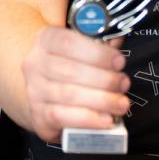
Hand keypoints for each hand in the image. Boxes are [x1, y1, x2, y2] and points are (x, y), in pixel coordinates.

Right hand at [21, 27, 129, 143]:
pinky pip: (63, 117)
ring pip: (69, 95)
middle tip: (124, 84)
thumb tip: (118, 43)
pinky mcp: (38, 116)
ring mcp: (34, 92)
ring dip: (101, 100)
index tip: (119, 61)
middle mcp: (35, 64)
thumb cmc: (71, 70)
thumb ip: (101, 45)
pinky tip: (106, 119)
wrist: (47, 98)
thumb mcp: (83, 50)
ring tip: (121, 103)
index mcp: (45, 41)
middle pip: (71, 71)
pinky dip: (88, 119)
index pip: (68, 43)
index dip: (97, 53)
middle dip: (104, 79)